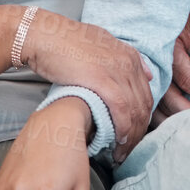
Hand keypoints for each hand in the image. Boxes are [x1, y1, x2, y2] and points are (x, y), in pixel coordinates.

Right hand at [20, 11, 153, 157]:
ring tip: (122, 153)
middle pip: (144, 105)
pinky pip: (122, 112)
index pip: (146, 93)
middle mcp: (129, 63)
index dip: (142, 117)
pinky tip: (117, 143)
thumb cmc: (64, 43)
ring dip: (132, 137)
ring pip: (136, 111)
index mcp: (129, 55)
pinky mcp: (104, 81)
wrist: (43, 36)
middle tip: (130, 149)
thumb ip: (121, 59)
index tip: (134, 133)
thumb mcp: (100, 44)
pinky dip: (123, 130)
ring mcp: (119, 72)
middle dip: (140, 131)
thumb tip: (144, 73)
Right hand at [155, 0, 189, 125]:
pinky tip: (176, 128)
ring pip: (157, 104)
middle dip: (188, 112)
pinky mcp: (152, 82)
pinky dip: (163, 118)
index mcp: (169, 48)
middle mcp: (156, 63)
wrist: (187, 10)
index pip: (186, 77)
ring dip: (173, 119)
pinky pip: (153, 104)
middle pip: (169, 96)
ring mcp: (151, 74)